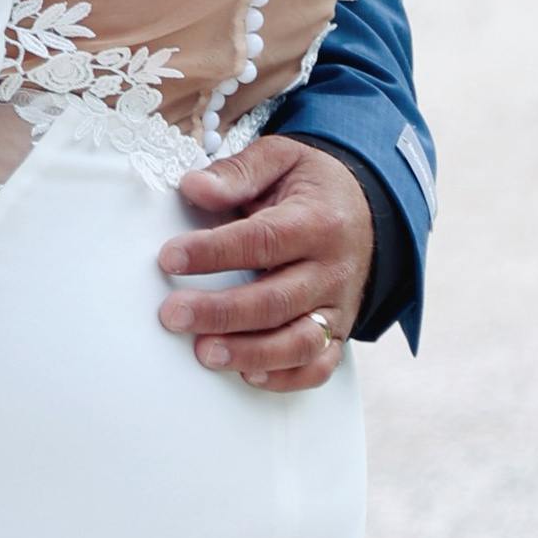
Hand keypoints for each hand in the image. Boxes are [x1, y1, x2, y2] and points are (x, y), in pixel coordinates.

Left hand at [157, 136, 371, 391]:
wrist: (368, 210)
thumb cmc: (312, 185)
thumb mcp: (280, 159)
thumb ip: (237, 172)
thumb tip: (194, 188)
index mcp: (317, 220)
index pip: (263, 240)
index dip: (214, 252)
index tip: (169, 258)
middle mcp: (331, 268)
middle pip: (276, 300)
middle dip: (221, 312)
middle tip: (173, 315)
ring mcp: (338, 305)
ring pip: (299, 342)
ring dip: (250, 353)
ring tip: (205, 353)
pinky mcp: (339, 332)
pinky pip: (319, 366)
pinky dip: (286, 378)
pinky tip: (249, 376)